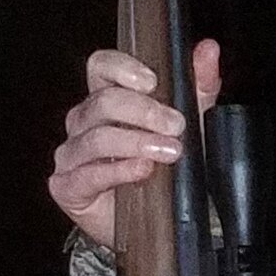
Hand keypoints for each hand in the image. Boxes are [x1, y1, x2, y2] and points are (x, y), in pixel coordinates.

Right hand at [47, 37, 223, 241]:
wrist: (155, 227)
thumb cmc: (166, 170)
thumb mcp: (191, 125)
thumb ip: (198, 86)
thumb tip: (208, 48)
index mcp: (106, 100)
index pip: (100, 67)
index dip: (122, 68)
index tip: (152, 82)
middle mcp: (83, 123)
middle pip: (102, 101)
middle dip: (142, 112)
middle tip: (175, 126)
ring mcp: (71, 155)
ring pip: (95, 137)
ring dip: (135, 142)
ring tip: (168, 152)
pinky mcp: (66, 187)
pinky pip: (86, 174)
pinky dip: (117, 171)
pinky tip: (142, 171)